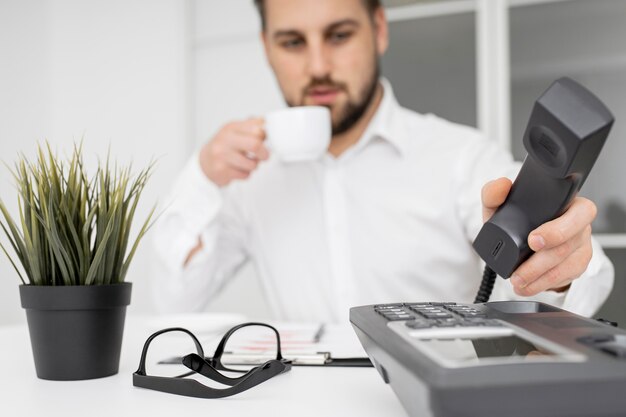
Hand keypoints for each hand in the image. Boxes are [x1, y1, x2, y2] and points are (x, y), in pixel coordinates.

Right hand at [199, 118, 269, 186]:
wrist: (205, 162)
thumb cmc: (224, 146)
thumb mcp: (235, 131)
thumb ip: (252, 125)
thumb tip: (269, 124)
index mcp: (231, 127)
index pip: (257, 128)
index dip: (266, 136)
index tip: (265, 140)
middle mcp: (225, 140)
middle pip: (255, 145)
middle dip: (264, 153)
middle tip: (264, 155)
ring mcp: (222, 156)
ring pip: (252, 164)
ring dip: (254, 165)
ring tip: (248, 162)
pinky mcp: (222, 171)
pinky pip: (245, 175)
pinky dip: (246, 174)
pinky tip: (239, 169)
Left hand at [481, 177, 596, 295]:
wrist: (518, 237)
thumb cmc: (515, 218)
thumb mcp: (500, 205)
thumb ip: (494, 193)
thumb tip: (501, 185)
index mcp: (568, 203)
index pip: (578, 212)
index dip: (557, 229)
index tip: (533, 240)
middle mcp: (579, 224)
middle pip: (570, 244)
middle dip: (542, 261)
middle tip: (520, 270)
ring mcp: (581, 246)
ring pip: (567, 265)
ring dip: (539, 277)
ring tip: (518, 281)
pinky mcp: (577, 264)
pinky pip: (566, 277)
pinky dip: (543, 285)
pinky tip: (528, 286)